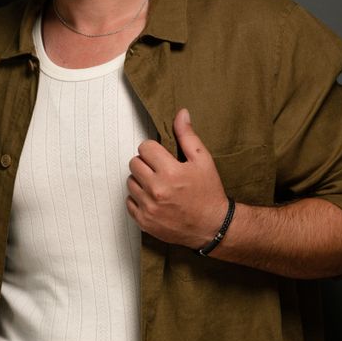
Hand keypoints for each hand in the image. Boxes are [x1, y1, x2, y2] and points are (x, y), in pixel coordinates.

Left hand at [126, 108, 228, 248]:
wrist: (212, 227)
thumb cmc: (208, 192)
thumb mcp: (203, 160)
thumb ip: (188, 136)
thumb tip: (181, 113)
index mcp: (170, 172)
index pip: (144, 147)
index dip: (153, 149)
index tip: (162, 156)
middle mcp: (156, 190)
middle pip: (134, 163)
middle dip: (146, 163)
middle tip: (159, 169)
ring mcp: (149, 207)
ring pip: (130, 181)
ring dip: (140, 180)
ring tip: (157, 184)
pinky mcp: (144, 221)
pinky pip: (129, 202)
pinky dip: (138, 198)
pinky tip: (153, 198)